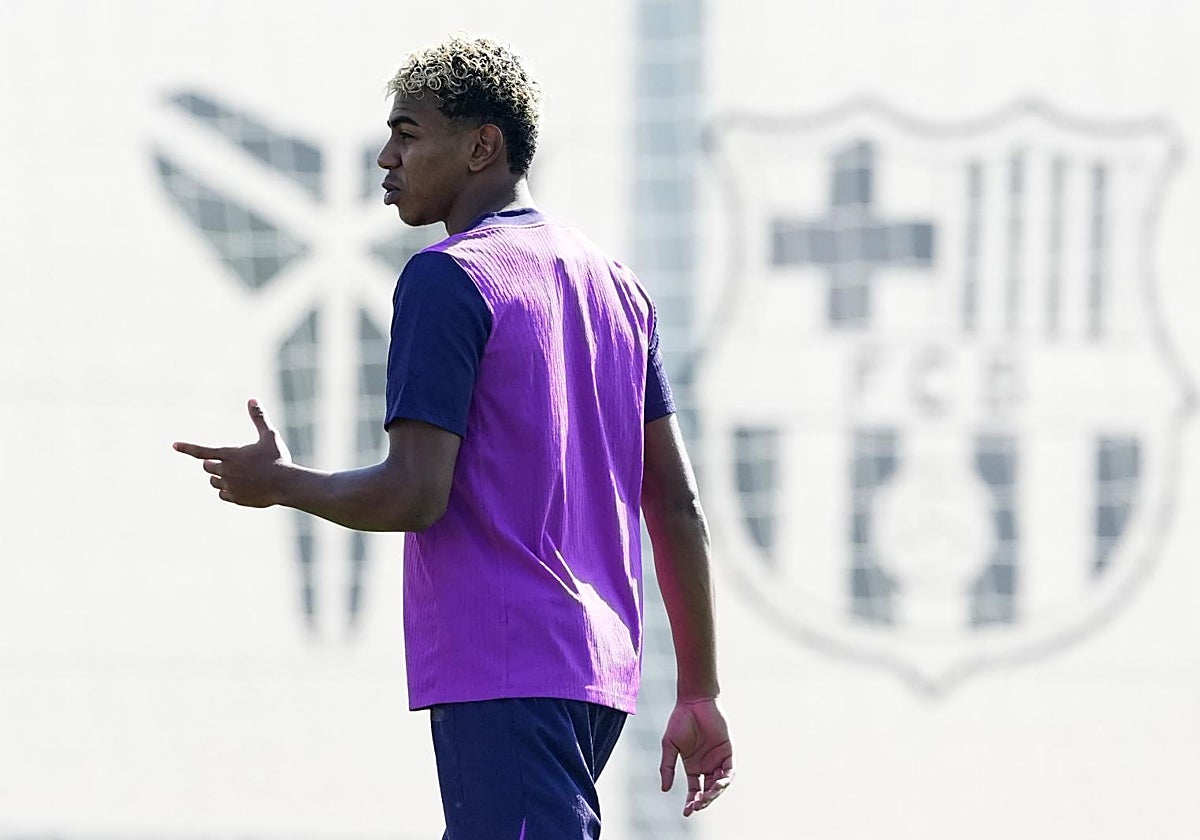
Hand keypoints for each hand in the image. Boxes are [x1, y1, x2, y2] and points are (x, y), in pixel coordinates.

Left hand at [174, 399, 291, 507]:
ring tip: (235, 475)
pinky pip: (223, 495)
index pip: (201, 451)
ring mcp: (230, 486)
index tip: (174, 445)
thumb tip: (252, 399)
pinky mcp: (236, 499)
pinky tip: (239, 487)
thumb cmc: (278, 458)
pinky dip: (227, 490)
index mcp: (230, 455)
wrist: (286, 485)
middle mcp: (225, 471)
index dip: (186, 447)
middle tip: (226, 461)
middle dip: (213, 464)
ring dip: (219, 477)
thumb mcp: (269, 436)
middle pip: (208, 467)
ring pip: (214, 482)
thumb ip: (258, 418)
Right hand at [660, 697, 733, 816]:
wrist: (693, 701)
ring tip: (706, 797)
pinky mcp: (727, 751)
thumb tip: (664, 790)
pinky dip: (725, 780)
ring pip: (719, 783)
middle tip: (697, 805)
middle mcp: (706, 765)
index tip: (687, 812)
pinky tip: (717, 785)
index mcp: (693, 766)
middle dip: (703, 800)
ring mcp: (718, 758)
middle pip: (708, 790)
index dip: (692, 802)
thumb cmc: (680, 720)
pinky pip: (729, 770)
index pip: (695, 790)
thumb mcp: (669, 746)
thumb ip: (668, 767)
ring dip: (714, 792)